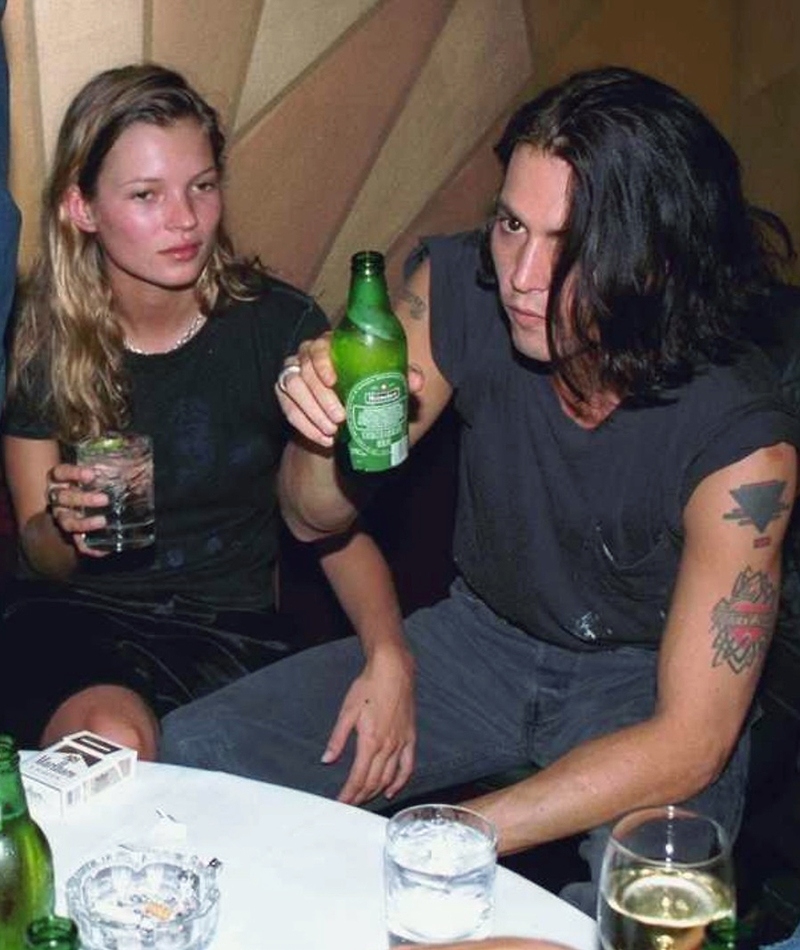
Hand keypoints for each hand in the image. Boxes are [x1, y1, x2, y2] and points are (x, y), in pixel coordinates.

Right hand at [46, 462, 110, 557]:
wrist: (82, 503)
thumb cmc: (94, 482)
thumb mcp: (102, 473)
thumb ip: (113, 469)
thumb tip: (138, 466)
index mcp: (61, 480)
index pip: (60, 473)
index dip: (73, 473)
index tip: (91, 474)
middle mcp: (58, 499)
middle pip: (63, 498)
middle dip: (83, 499)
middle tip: (105, 499)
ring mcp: (63, 517)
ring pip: (67, 522)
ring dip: (84, 523)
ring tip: (102, 522)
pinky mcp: (72, 534)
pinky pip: (78, 543)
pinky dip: (90, 548)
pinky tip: (104, 551)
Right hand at [276, 333, 425, 447]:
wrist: (350, 401)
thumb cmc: (368, 379)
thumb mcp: (387, 375)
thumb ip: (402, 375)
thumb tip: (415, 383)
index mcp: (330, 345)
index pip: (319, 347)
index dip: (322, 363)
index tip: (333, 381)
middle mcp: (307, 356)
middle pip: (304, 372)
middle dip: (320, 399)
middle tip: (339, 419)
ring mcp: (293, 374)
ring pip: (293, 390)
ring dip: (311, 414)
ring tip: (331, 432)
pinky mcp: (285, 394)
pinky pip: (288, 409)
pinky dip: (305, 427)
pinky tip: (323, 440)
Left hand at [322, 646, 415, 804]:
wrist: (393, 671)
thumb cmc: (369, 687)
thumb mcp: (347, 711)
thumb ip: (337, 739)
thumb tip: (327, 760)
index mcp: (370, 741)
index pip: (358, 777)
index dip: (349, 793)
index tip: (341, 803)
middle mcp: (387, 746)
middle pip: (373, 781)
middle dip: (360, 796)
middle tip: (350, 804)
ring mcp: (401, 743)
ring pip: (389, 777)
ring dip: (376, 792)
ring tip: (365, 799)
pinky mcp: (410, 738)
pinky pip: (407, 766)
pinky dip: (400, 782)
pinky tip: (391, 789)